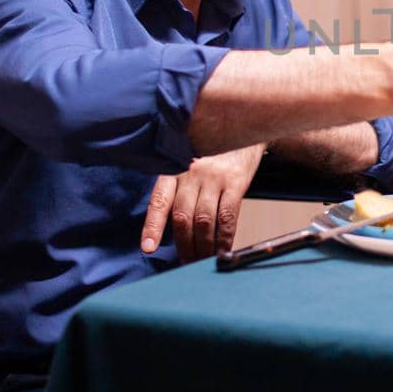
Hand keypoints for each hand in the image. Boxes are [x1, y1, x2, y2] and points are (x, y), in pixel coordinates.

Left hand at [142, 143, 265, 261]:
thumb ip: (179, 189)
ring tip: (202, 261)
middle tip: (185, 263)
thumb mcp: (188, 163)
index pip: (160, 201)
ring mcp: (214, 177)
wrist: (245, 128)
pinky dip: (224, 238)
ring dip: (202, 246)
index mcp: (174, 169)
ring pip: (203, 220)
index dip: (152, 226)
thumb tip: (172, 230)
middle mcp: (191, 172)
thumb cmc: (212, 154)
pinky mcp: (236, 182)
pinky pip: (227, 217)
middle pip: (182, 216)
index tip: (148, 248)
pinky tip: (222, 249)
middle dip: (183, 245)